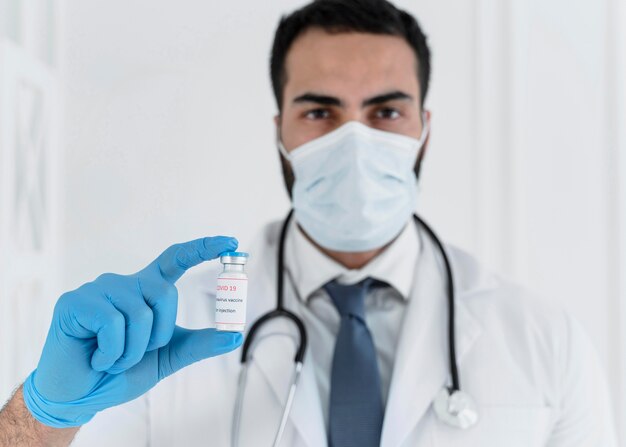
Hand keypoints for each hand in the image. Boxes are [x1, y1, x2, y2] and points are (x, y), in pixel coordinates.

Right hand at [22, 236, 241, 427]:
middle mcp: (124, 284)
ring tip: (112, 359)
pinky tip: (97, 358)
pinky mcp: (75, 302)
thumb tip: (233, 336)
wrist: (80, 397)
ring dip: (132, 351)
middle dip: (159, 334)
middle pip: (164, 292)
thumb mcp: (167, 357)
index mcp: (146, 291)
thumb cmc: (119, 372)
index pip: (176, 259)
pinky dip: (112, 352)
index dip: (202, 248)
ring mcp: (98, 289)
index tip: (230, 242)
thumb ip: (199, 344)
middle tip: (137, 354)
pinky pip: (112, 322)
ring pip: (140, 312)